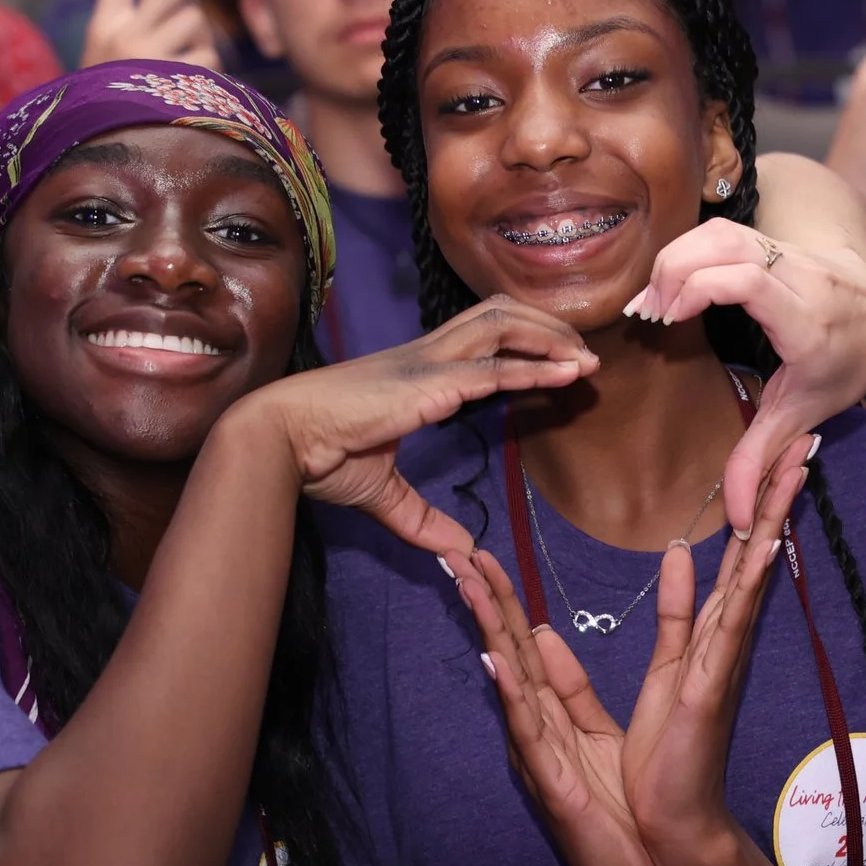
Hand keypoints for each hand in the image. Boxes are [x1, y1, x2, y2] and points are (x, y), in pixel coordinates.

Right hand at [243, 298, 596, 554]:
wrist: (281, 437)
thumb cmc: (319, 455)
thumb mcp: (381, 493)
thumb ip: (422, 519)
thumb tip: (458, 550)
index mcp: (415, 369)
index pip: (480, 336)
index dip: (522, 341)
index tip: (559, 359)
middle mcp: (426, 355)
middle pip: (498, 314)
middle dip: (545, 325)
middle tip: (582, 350)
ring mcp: (427, 363)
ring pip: (502, 325)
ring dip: (549, 336)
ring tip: (584, 358)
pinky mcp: (428, 383)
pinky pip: (492, 370)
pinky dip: (533, 370)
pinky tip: (565, 374)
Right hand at [454, 547, 660, 865]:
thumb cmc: (615, 810)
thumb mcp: (597, 732)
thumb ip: (571, 686)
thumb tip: (544, 632)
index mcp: (549, 712)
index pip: (521, 643)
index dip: (504, 597)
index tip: (483, 552)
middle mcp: (534, 727)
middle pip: (506, 653)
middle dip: (486, 602)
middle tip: (459, 552)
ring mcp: (538, 754)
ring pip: (509, 683)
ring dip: (490, 634)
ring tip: (470, 588)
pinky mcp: (552, 783)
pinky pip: (529, 733)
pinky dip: (511, 697)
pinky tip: (496, 664)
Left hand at [620, 438, 813, 865]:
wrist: (670, 821)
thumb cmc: (664, 755)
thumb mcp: (662, 665)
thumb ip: (673, 610)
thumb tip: (680, 551)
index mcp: (710, 632)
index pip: (737, 555)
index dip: (756, 504)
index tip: (776, 454)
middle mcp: (726, 639)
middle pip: (756, 555)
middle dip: (778, 499)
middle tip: (805, 441)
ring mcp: (724, 659)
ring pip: (752, 578)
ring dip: (772, 526)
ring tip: (793, 473)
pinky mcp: (710, 684)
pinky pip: (729, 624)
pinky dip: (745, 585)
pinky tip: (758, 546)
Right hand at [628, 212, 865, 534]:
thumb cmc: (841, 367)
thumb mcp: (803, 414)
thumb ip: (762, 458)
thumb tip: (737, 520)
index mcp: (808, 321)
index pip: (750, 281)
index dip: (700, 289)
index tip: (667, 318)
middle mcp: (801, 278)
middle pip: (728, 248)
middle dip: (674, 273)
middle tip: (646, 315)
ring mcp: (789, 252)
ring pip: (723, 232)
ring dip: (677, 257)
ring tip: (652, 299)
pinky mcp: (774, 240)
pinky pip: (724, 231)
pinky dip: (690, 249)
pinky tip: (670, 281)